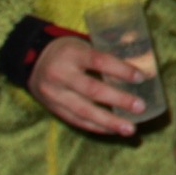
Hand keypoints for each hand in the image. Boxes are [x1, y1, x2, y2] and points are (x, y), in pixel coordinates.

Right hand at [27, 36, 144, 136]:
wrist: (32, 59)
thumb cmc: (68, 51)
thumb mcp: (83, 44)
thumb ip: (107, 53)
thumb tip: (143, 62)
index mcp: (71, 53)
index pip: (99, 61)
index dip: (121, 70)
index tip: (141, 77)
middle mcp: (60, 74)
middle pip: (92, 90)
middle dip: (119, 100)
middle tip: (140, 107)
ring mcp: (54, 94)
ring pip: (84, 111)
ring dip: (109, 122)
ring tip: (130, 129)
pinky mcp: (53, 108)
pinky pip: (76, 121)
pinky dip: (96, 127)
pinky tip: (113, 130)